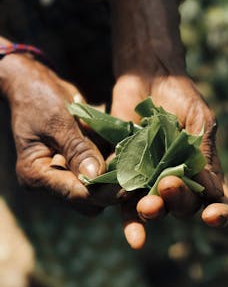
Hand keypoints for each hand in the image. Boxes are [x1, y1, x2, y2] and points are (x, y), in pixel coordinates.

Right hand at [0, 50, 121, 214]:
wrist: (35, 86)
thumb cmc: (40, 99)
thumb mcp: (58, 121)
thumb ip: (77, 149)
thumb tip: (95, 176)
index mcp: (35, 174)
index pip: (72, 193)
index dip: (101, 193)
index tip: (128, 186)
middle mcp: (48, 180)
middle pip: (85, 200)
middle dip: (109, 189)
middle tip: (133, 174)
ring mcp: (62, 173)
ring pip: (94, 191)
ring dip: (113, 179)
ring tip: (132, 165)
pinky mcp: (75, 164)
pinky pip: (97, 174)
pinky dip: (110, 166)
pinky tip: (124, 155)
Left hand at [111, 73, 227, 247]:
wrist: (149, 76)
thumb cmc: (181, 97)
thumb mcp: (200, 121)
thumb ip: (205, 153)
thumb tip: (213, 191)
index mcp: (200, 170)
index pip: (215, 200)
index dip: (219, 213)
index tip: (214, 216)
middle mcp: (174, 178)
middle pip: (180, 205)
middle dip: (178, 201)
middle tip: (170, 184)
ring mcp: (147, 176)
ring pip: (150, 205)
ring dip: (150, 212)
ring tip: (147, 206)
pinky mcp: (121, 167)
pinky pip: (118, 190)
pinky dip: (117, 198)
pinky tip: (118, 200)